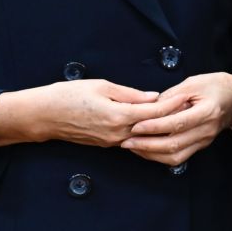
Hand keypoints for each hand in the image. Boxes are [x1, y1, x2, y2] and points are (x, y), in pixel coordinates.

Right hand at [0, 79, 173, 148]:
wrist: (42, 116)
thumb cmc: (67, 96)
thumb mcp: (101, 86)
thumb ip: (130, 94)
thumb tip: (153, 97)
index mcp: (118, 116)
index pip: (153, 112)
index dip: (172, 104)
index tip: (187, 97)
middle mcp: (117, 133)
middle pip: (152, 126)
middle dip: (170, 118)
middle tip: (189, 108)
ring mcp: (111, 142)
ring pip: (142, 134)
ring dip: (158, 125)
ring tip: (176, 115)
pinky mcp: (105, 144)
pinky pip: (130, 138)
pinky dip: (143, 130)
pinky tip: (152, 123)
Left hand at [122, 72, 231, 165]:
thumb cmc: (216, 86)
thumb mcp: (193, 83)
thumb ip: (171, 96)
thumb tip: (150, 108)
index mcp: (207, 111)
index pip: (177, 123)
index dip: (154, 126)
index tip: (136, 126)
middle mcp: (206, 130)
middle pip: (174, 145)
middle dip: (147, 145)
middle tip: (127, 141)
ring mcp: (204, 140)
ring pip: (175, 156)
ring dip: (151, 154)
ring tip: (133, 147)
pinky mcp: (200, 145)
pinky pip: (179, 157)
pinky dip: (160, 156)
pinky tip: (146, 150)